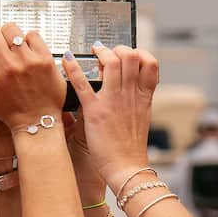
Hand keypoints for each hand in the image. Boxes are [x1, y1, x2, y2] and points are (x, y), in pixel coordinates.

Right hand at [0, 24, 64, 128]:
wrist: (36, 120)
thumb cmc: (5, 110)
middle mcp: (6, 65)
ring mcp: (27, 61)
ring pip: (11, 29)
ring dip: (9, 35)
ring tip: (12, 46)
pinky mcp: (44, 59)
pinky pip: (32, 34)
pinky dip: (29, 40)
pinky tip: (27, 51)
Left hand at [63, 43, 157, 191]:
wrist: (127, 168)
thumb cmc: (131, 148)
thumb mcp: (141, 118)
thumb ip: (136, 99)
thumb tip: (128, 85)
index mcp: (144, 97)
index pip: (151, 63)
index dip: (141, 53)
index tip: (131, 55)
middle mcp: (130, 95)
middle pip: (131, 56)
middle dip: (120, 48)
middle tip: (109, 52)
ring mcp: (113, 101)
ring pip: (111, 63)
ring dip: (101, 52)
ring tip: (94, 52)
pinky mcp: (95, 110)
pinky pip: (83, 83)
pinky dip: (73, 67)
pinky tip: (66, 58)